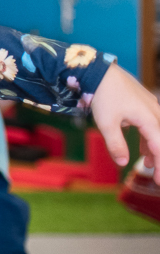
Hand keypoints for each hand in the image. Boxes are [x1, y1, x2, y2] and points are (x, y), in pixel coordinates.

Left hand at [91, 63, 159, 182]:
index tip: (159, 182)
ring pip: (158, 132)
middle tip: (156, 176)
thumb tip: (123, 163)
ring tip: (147, 163)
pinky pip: (152, 124)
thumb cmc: (103, 96)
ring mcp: (150, 106)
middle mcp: (154, 112)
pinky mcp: (143, 103)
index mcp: (149, 119)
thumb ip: (116, 144)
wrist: (99, 71)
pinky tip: (143, 148)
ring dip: (154, 148)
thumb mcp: (106, 123)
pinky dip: (149, 138)